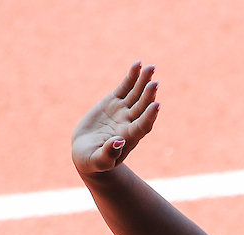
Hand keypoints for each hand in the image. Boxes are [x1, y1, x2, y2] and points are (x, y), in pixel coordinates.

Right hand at [72, 62, 159, 177]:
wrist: (87, 154)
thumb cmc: (92, 162)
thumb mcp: (97, 161)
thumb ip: (108, 154)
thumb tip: (119, 141)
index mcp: (128, 139)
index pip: (142, 126)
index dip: (149, 117)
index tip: (156, 105)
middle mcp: (129, 123)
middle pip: (142, 108)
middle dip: (148, 95)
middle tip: (154, 82)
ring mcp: (123, 112)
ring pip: (136, 95)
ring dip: (144, 81)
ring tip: (151, 67)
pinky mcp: (114, 102)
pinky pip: (125, 87)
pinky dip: (132, 76)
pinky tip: (138, 64)